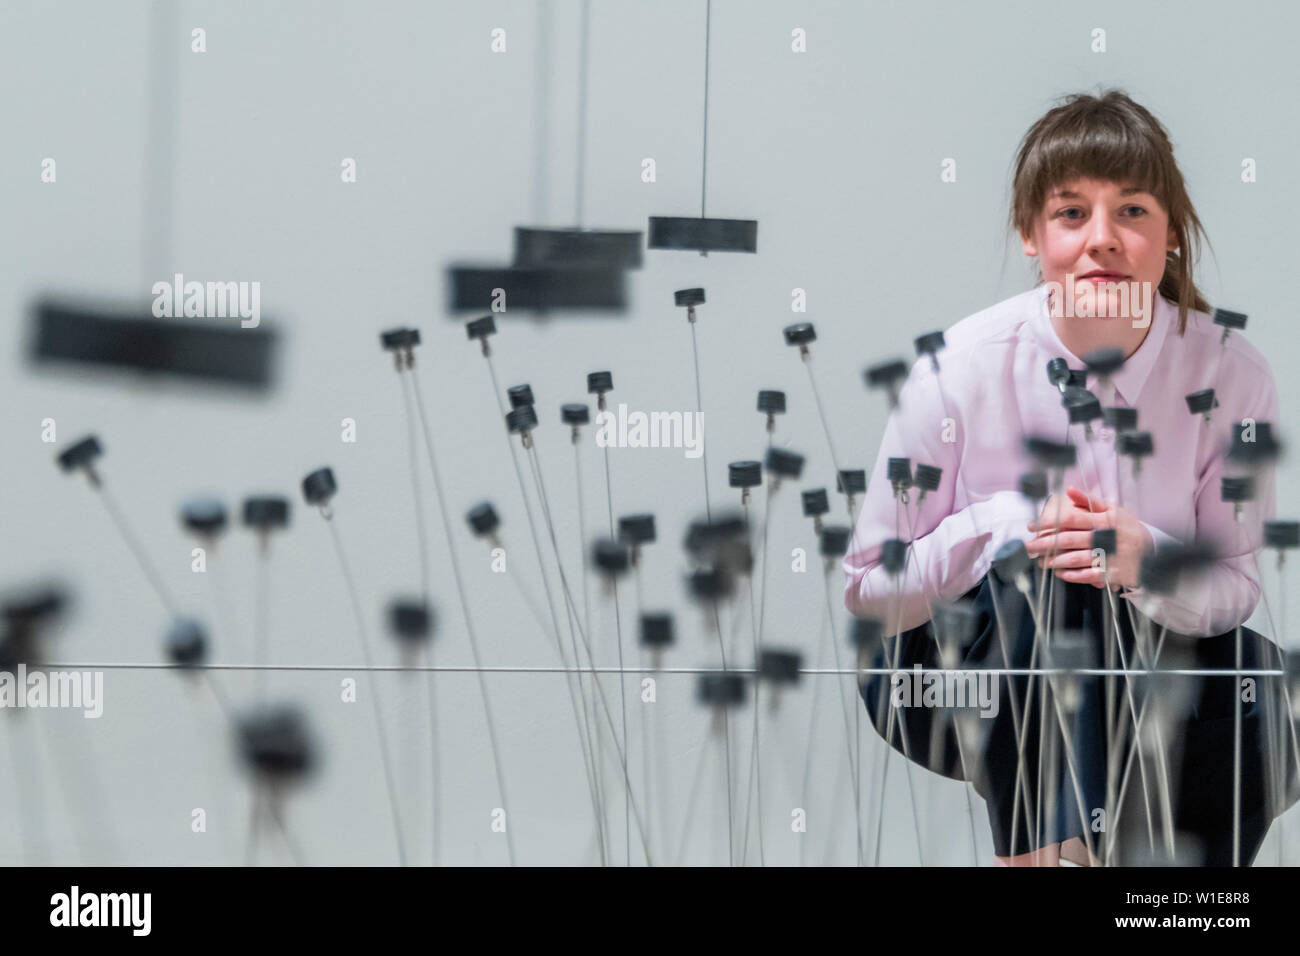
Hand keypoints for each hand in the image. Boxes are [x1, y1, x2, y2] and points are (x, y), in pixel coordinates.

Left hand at [1024, 487, 1153, 589]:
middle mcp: (1105, 537)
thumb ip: (1090, 501)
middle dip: (1045, 543)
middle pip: (1069, 539)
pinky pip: (1090, 575)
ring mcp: (1110, 556)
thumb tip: (1069, 489)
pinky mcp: (1114, 572)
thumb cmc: (1129, 529)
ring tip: (1041, 562)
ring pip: (1077, 558)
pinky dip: (1074, 575)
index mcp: (1103, 519)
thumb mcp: (1114, 511)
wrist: (1154, 552)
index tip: (1031, 526)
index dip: (1048, 522)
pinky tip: (1061, 574)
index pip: (1070, 518)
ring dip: (1056, 560)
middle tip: (1028, 546)